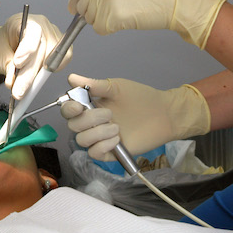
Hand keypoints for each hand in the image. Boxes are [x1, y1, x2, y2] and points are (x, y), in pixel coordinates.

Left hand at [0, 13, 70, 98]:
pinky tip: (37, 78)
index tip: (18, 64)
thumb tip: (13, 82)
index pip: (32, 32)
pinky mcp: (59, 46)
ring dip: (38, 76)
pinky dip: (49, 72)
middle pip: (43, 50)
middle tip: (19, 91)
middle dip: (30, 74)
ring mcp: (52, 35)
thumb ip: (6, 67)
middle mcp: (41, 26)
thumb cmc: (0, 46)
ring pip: (53, 58)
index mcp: (23, 21)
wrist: (3, 45)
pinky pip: (63, 60)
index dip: (28, 48)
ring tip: (24, 88)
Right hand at [60, 73, 210, 160]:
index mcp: (90, 106)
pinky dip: (102, 146)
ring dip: (97, 134)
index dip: (68, 109)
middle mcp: (92, 123)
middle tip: (109, 114)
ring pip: (82, 141)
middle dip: (88, 120)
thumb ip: (94, 85)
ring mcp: (100, 138)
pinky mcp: (110, 152)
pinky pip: (94, 154)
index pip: (68, 110)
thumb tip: (71, 78)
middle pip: (73, 126)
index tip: (79, 106)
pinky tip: (117, 140)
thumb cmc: (140, 97)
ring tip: (116, 128)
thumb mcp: (117, 87)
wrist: (163, 113)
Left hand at [68, 0, 225, 48]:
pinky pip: (101, 30)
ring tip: (127, 10)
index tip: (74, 10)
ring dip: (106, 21)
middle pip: (84, 7)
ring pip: (92, 20)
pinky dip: (112, 29)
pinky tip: (128, 19)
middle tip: (119, 9)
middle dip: (96, 13)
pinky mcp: (111, 14)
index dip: (75, 1)